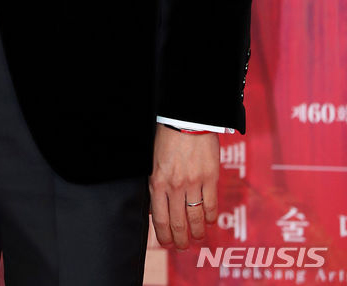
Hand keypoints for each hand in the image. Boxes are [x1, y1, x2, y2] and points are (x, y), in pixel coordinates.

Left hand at [149, 124, 218, 249]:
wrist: (186, 118)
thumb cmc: (166, 137)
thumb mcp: (152, 162)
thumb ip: (155, 185)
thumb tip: (156, 208)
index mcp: (157, 181)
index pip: (160, 219)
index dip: (164, 235)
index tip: (167, 243)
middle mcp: (175, 186)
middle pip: (178, 222)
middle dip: (181, 239)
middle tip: (183, 246)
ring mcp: (194, 183)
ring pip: (196, 217)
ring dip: (197, 232)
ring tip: (197, 238)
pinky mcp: (210, 177)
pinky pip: (211, 204)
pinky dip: (210, 216)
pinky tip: (209, 221)